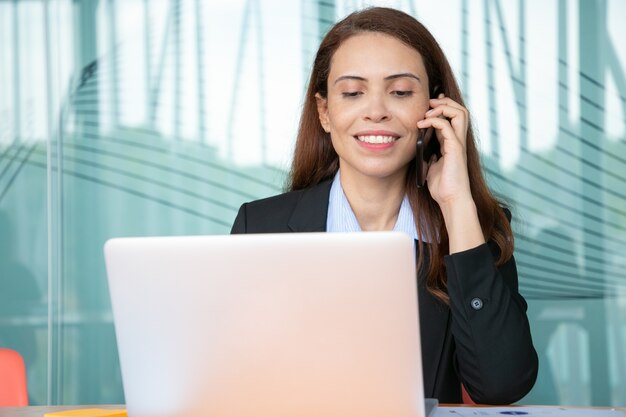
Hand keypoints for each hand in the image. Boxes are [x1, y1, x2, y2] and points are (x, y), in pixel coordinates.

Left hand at [416, 94, 472, 208]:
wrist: (450, 199)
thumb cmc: (442, 187)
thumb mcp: (431, 167)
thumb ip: (429, 156)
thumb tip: (421, 150)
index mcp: (453, 143)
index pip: (452, 118)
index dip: (443, 108)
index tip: (428, 105)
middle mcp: (458, 140)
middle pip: (461, 110)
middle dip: (445, 102)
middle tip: (429, 102)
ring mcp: (458, 143)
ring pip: (460, 113)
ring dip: (443, 107)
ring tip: (428, 110)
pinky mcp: (455, 148)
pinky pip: (447, 126)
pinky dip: (434, 120)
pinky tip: (422, 124)